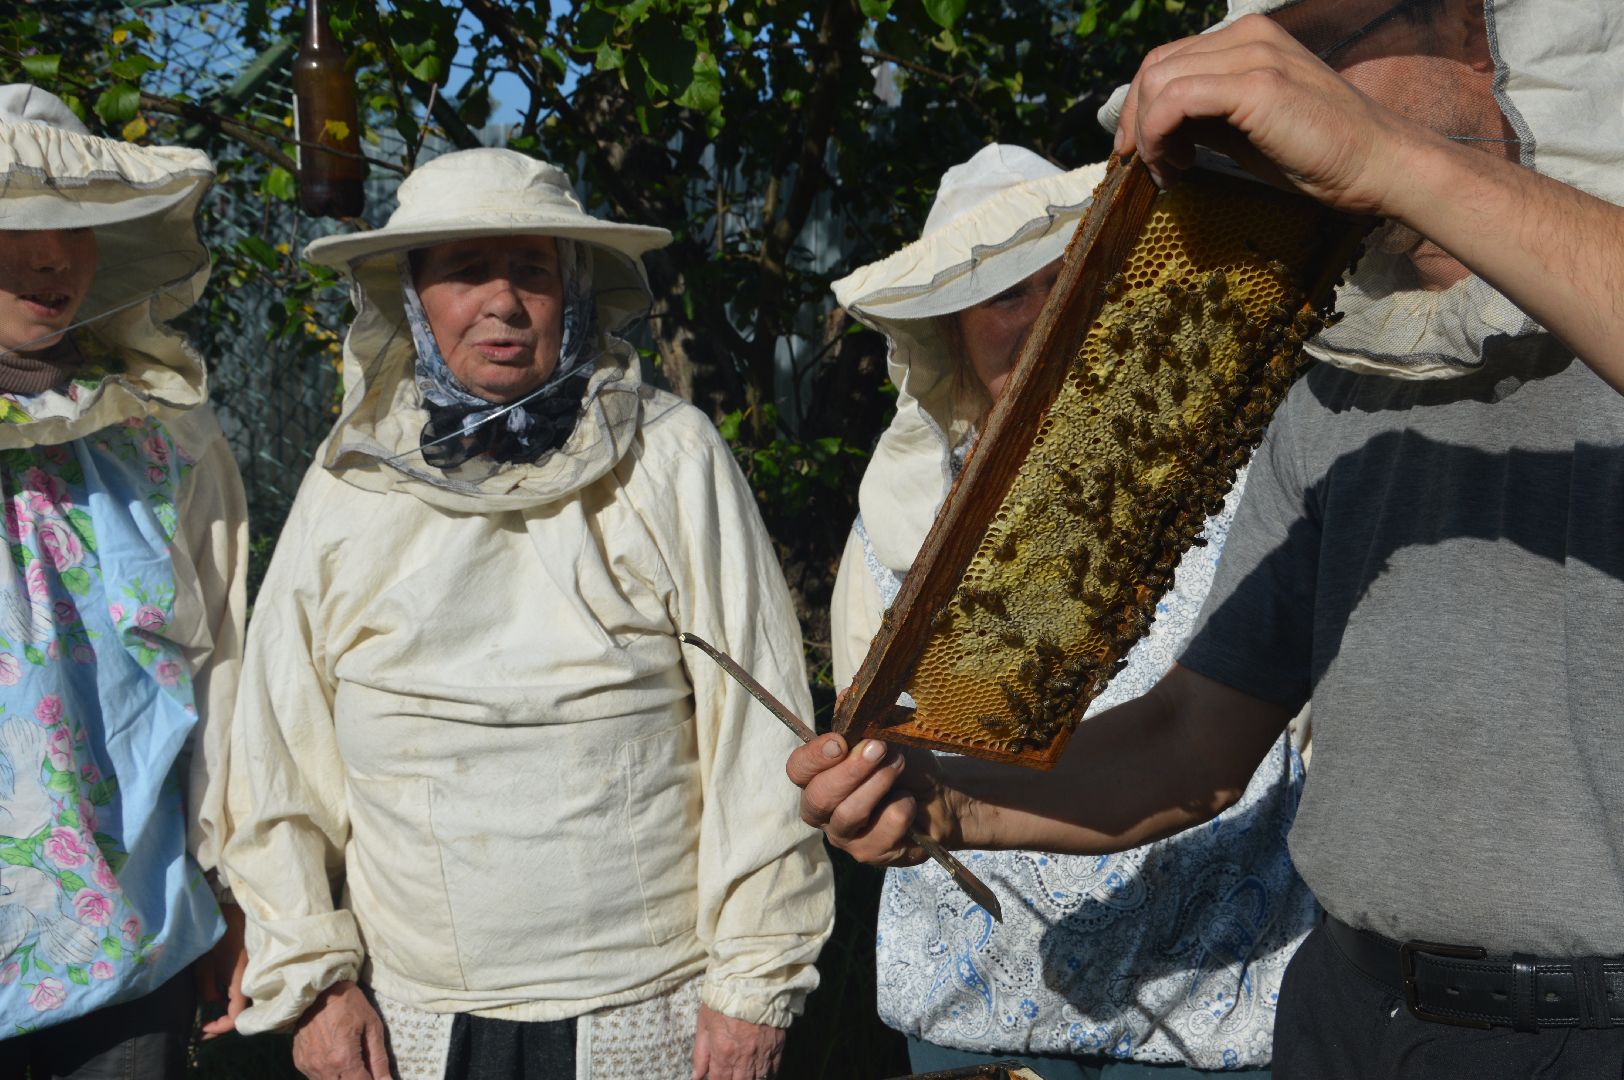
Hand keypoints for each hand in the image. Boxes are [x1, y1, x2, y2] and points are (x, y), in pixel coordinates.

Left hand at [196, 901, 248, 1038]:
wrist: (232, 908)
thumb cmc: (217, 933)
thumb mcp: (204, 962)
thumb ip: (207, 986)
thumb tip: (212, 1002)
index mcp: (240, 981)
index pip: (235, 1017)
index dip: (219, 1028)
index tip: (202, 1029)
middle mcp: (249, 980)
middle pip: (239, 1012)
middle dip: (220, 1022)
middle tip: (202, 1028)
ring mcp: (249, 974)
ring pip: (239, 1002)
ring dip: (223, 1010)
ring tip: (206, 1014)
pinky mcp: (246, 967)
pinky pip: (238, 990)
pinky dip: (226, 998)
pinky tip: (215, 997)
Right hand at [292, 981, 391, 1079]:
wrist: (318, 989)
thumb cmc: (350, 1004)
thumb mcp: (372, 1027)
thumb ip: (379, 1059)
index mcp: (344, 1060)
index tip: (377, 1077)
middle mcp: (323, 1068)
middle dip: (358, 1079)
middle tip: (365, 1068)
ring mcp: (308, 1066)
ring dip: (342, 1078)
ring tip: (351, 1061)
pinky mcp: (299, 1062)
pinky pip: (316, 1076)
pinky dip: (328, 1073)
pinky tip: (335, 1059)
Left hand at [691, 1004, 784, 1079]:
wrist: (754, 978)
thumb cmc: (724, 996)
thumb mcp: (704, 1021)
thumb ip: (701, 1052)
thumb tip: (696, 1075)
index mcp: (724, 1052)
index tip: (715, 1078)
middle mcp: (745, 1057)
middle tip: (729, 1075)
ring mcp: (764, 1052)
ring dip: (750, 1079)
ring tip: (744, 1074)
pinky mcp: (778, 1044)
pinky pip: (774, 1069)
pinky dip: (767, 1074)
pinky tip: (760, 1073)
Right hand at [785, 733, 956, 866]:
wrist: (940, 794)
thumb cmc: (904, 762)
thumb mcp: (886, 732)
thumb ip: (863, 717)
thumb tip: (848, 694)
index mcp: (818, 777)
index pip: (798, 770)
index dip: (814, 757)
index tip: (840, 742)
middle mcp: (823, 810)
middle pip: (818, 797)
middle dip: (850, 771)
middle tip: (879, 749)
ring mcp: (846, 836)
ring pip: (847, 816)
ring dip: (876, 786)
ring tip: (899, 765)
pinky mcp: (871, 854)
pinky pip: (880, 834)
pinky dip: (900, 810)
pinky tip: (909, 802)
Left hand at [1114, 13, 1434, 215]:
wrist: (1375, 165)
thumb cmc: (1317, 155)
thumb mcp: (1245, 129)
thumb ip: (1204, 117)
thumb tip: (1156, 128)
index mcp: (1248, 38)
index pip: (1168, 59)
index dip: (1140, 106)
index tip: (1137, 150)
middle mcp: (1248, 35)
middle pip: (1156, 66)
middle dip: (1134, 120)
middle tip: (1142, 166)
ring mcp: (1253, 55)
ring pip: (1159, 82)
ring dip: (1146, 134)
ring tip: (1167, 171)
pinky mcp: (1256, 84)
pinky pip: (1175, 102)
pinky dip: (1158, 137)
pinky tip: (1177, 167)